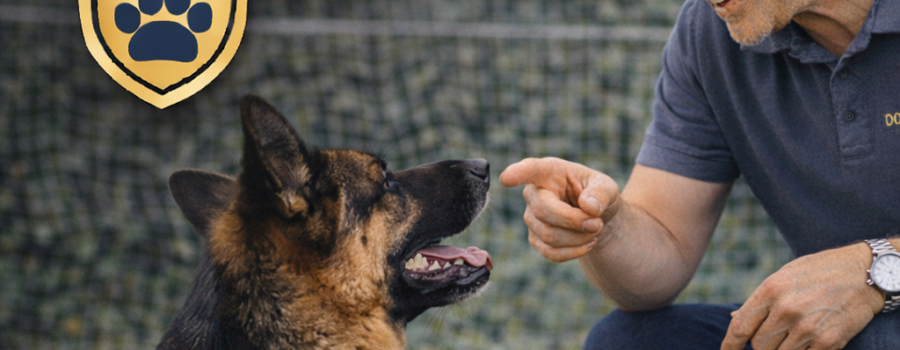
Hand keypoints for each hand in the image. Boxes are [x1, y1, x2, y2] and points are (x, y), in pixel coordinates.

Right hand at [499, 157, 619, 261]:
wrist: (597, 217)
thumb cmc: (597, 194)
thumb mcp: (607, 186)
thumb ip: (601, 193)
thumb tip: (589, 207)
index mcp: (549, 172)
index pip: (530, 170)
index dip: (517, 174)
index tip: (506, 178)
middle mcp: (534, 193)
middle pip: (543, 211)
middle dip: (575, 221)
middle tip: (598, 222)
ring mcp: (531, 217)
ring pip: (549, 236)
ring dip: (579, 238)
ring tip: (595, 229)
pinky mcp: (535, 238)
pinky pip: (551, 253)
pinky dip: (574, 252)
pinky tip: (587, 242)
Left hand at [721, 242, 883, 349]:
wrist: (865, 272)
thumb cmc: (820, 272)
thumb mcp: (785, 276)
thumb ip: (761, 300)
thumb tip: (737, 319)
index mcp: (771, 289)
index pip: (741, 327)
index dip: (729, 345)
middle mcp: (786, 309)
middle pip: (759, 345)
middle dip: (763, 343)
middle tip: (778, 332)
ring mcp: (808, 327)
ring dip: (783, 349)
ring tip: (798, 331)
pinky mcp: (828, 341)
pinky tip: (812, 338)